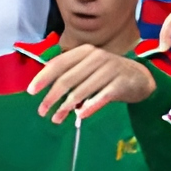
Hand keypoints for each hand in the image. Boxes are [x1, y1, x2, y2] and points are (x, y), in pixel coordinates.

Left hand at [26, 41, 157, 120]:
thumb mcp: (89, 69)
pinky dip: (90, 107)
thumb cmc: (107, 74)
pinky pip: (101, 97)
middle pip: (67, 79)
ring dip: (67, 107)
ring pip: (82, 90)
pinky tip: (80, 116)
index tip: (31, 92)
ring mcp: (110, 69)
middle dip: (52, 97)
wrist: (139, 78)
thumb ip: (70, 76)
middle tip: (42, 112)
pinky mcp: (120, 83)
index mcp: (85, 51)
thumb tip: (47, 93)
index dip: (43, 77)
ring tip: (56, 119)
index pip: (58, 63)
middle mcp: (96, 57)